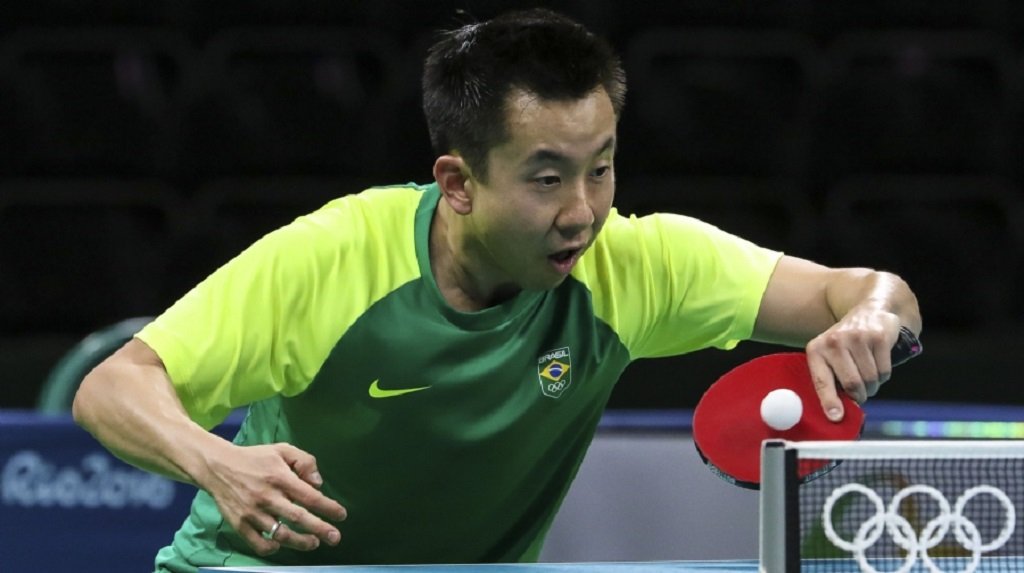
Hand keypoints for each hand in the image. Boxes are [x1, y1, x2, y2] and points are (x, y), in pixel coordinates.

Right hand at [199, 442, 346, 555]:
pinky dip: (271, 548)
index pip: (309, 496)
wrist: (217, 466)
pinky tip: (280, 545)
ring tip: (313, 544)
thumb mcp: (282, 450)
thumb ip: (304, 461)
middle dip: (320, 529)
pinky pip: (257, 543)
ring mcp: (252, 512)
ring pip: (280, 534)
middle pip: (298, 518)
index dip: (328, 507)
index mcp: (279, 477)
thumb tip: (318, 483)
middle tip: (335, 538)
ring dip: (300, 542)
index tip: (341, 515)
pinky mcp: (239, 524)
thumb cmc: (255, 458)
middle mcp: (267, 497)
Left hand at [805, 308, 903, 421]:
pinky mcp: (878, 337)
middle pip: (852, 384)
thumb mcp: (829, 356)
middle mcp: (835, 342)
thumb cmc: (846, 343)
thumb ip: (830, 381)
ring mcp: (857, 338)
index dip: (829, 401)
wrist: (870, 310)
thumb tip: (836, 414)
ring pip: (870, 379)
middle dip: (860, 395)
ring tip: (868, 374)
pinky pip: (884, 371)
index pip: (822, 380)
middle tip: (861, 393)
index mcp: (817, 349)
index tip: (836, 417)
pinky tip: (878, 363)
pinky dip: (884, 375)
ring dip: (873, 385)